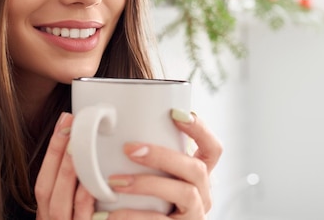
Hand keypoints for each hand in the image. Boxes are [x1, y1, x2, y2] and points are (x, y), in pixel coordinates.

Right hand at [35, 112, 95, 218]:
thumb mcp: (69, 212)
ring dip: (68, 171)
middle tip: (71, 124)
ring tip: (78, 146)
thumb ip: (73, 191)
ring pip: (59, 201)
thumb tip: (86, 152)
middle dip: (57, 154)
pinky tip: (92, 180)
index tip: (64, 121)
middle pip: (45, 187)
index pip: (42, 179)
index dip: (52, 150)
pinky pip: (81, 215)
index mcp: (46, 214)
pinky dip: (84, 198)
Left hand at [103, 110, 222, 218]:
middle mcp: (202, 195)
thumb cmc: (145, 203)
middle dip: (163, 155)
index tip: (175, 114)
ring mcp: (194, 216)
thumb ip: (148, 159)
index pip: (212, 149)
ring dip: (148, 184)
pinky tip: (111, 214)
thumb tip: (114, 133)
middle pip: (197, 169)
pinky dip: (134, 216)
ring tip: (116, 182)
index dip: (200, 129)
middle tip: (130, 149)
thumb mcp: (154, 177)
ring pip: (185, 193)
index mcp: (197, 177)